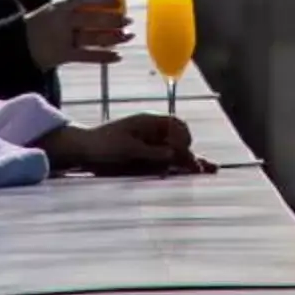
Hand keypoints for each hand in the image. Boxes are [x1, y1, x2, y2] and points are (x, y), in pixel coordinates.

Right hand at [24, 0, 130, 72]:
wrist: (17, 45)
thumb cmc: (38, 26)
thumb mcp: (51, 11)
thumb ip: (71, 10)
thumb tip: (98, 7)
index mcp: (60, 7)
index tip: (117, 1)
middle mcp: (63, 21)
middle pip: (92, 19)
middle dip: (113, 20)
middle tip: (128, 20)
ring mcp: (63, 39)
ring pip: (93, 37)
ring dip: (113, 37)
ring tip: (128, 37)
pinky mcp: (63, 55)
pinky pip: (88, 56)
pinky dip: (104, 57)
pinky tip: (118, 57)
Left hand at [47, 113, 214, 177]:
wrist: (84, 151)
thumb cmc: (103, 145)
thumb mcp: (127, 149)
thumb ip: (152, 152)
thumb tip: (175, 153)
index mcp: (149, 122)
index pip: (176, 126)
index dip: (182, 139)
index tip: (182, 153)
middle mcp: (153, 132)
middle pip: (180, 139)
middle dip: (191, 153)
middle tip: (202, 169)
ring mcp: (151, 144)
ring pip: (177, 152)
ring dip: (191, 161)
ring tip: (209, 171)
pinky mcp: (148, 157)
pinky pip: (168, 160)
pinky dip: (180, 166)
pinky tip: (196, 172)